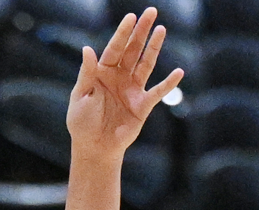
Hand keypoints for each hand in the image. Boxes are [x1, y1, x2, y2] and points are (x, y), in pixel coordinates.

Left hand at [66, 8, 184, 159]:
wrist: (95, 147)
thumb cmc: (83, 122)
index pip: (114, 48)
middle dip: (141, 31)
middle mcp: (119, 77)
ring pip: (145, 64)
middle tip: (151, 12)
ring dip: (154, 47)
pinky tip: (178, 72)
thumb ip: (87, 73)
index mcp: (102, 72)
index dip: (123, 33)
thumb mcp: (81, 96)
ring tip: (161, 29)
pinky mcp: (143, 105)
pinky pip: (158, 91)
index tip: (131, 17)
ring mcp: (132, 89)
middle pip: (132, 50)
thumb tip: (87, 49)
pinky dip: (168, 83)